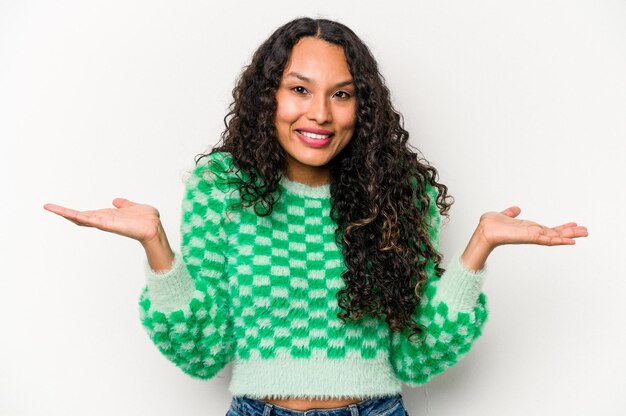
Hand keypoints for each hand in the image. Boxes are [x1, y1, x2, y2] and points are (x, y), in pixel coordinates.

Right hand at [44, 198, 162, 244]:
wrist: (153, 227)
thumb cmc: (146, 220)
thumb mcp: (133, 207)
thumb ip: (124, 204)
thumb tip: (116, 201)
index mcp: (108, 216)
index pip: (88, 214)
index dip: (75, 211)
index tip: (61, 208)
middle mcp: (103, 220)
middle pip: (80, 216)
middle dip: (64, 212)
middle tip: (48, 206)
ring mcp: (103, 223)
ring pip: (80, 218)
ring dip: (64, 213)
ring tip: (50, 207)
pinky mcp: (105, 224)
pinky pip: (88, 219)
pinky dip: (77, 216)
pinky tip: (66, 213)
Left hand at [477, 206, 587, 247]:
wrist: (484, 231)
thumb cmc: (491, 225)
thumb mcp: (504, 215)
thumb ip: (510, 213)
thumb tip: (516, 209)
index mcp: (528, 228)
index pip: (548, 228)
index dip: (561, 227)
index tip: (573, 224)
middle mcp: (532, 233)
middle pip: (555, 233)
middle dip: (570, 232)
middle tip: (586, 231)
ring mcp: (532, 236)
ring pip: (555, 236)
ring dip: (570, 235)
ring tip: (584, 233)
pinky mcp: (530, 238)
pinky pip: (548, 240)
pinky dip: (560, 240)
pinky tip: (571, 241)